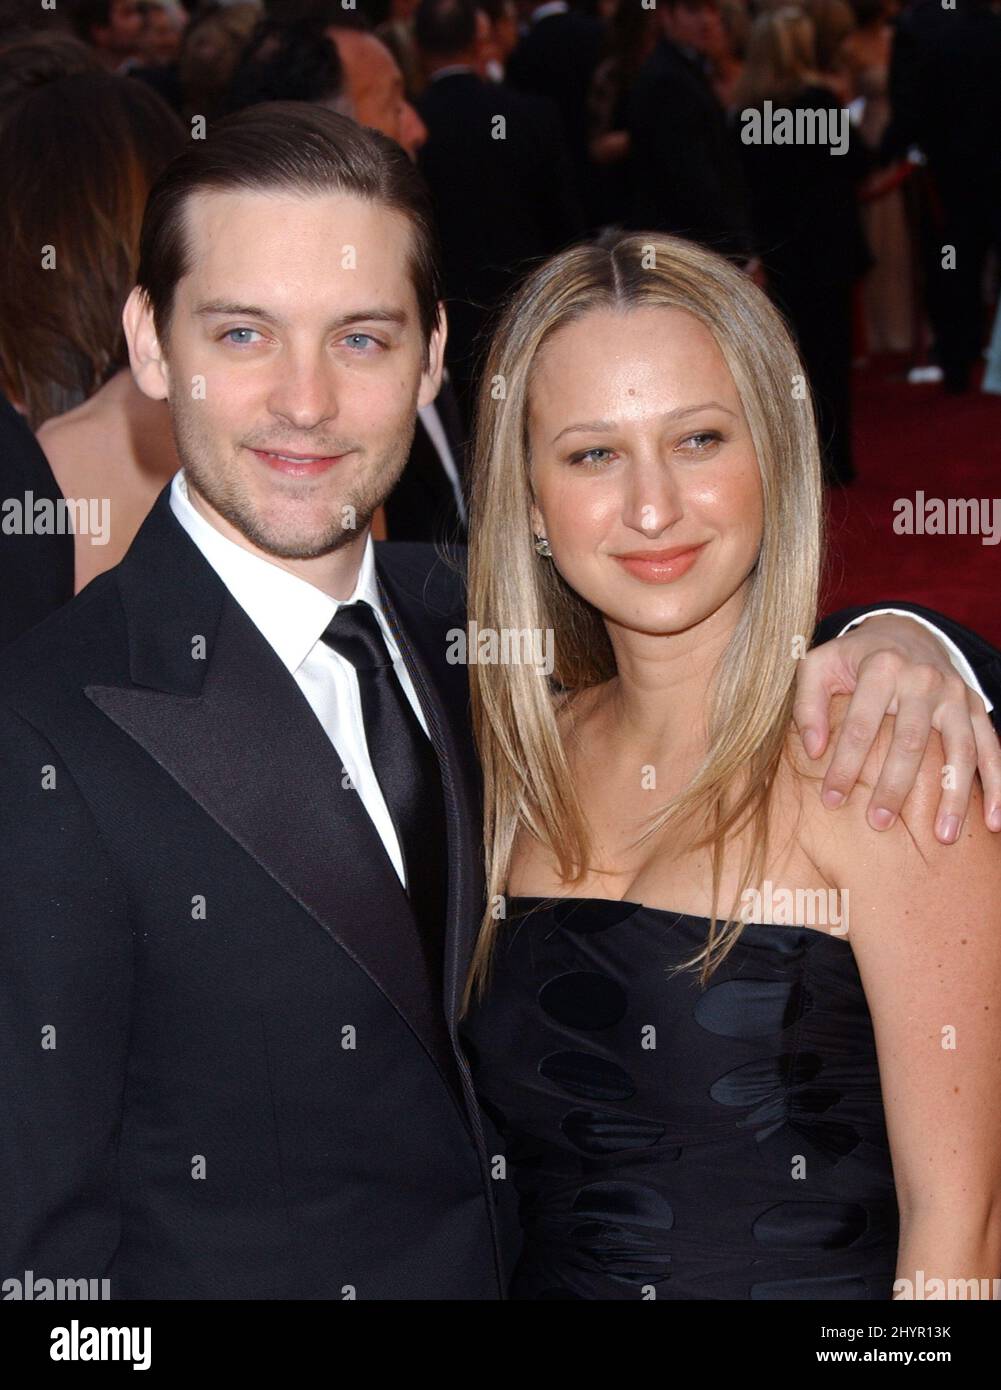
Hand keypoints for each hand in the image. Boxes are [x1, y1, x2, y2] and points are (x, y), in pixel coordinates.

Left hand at [793, 614, 1000, 841]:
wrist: (904, 631)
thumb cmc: (852, 659)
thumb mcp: (819, 666)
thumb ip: (807, 704)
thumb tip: (815, 750)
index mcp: (882, 667)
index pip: (861, 725)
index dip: (844, 765)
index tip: (830, 800)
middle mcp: (923, 679)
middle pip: (911, 741)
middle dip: (895, 787)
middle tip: (879, 824)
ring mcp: (955, 694)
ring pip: (961, 749)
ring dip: (954, 796)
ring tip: (943, 837)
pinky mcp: (974, 706)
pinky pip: (991, 748)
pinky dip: (997, 785)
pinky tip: (993, 822)